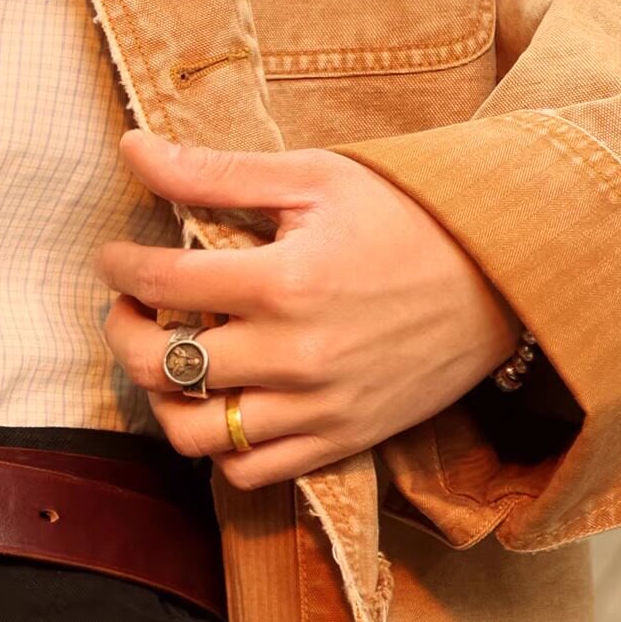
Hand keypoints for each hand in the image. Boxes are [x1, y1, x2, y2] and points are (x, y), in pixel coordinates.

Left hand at [97, 129, 523, 491]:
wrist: (504, 277)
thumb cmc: (408, 215)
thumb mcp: (315, 178)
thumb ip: (216, 173)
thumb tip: (132, 149)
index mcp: (284, 281)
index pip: (161, 284)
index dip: (120, 268)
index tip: (116, 257)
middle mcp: (294, 355)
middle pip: (162, 367)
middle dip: (125, 333)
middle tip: (132, 308)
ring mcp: (317, 408)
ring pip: (195, 433)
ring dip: (163, 400)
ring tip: (170, 362)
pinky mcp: (341, 441)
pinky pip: (250, 471)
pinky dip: (218, 447)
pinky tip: (220, 404)